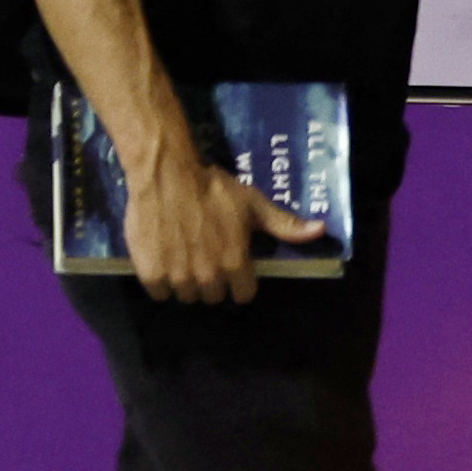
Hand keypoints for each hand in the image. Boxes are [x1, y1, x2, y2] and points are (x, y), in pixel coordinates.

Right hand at [129, 143, 327, 306]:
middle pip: (213, 296)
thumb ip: (286, 224)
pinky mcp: (150, 273)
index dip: (239, 280)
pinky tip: (162, 258)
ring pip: (186, 295)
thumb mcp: (254, 203)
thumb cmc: (213, 187)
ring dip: (185, 282)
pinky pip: (158, 292)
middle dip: (212, 281)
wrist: (166, 173)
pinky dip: (160, 280)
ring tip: (182, 256)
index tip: (231, 264)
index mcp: (235, 263)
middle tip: (204, 256)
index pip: (243, 294)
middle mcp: (208, 277)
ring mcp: (177, 277)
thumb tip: (321, 231)